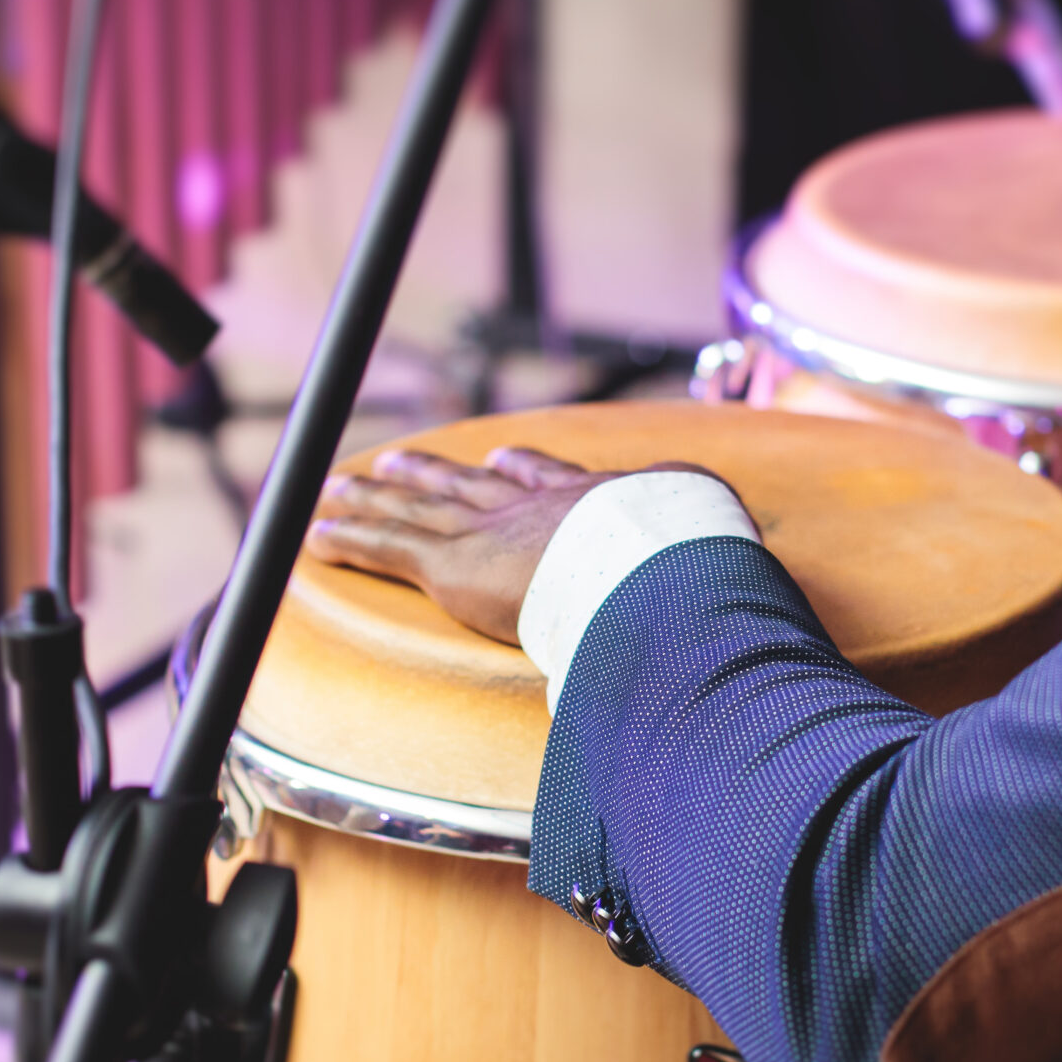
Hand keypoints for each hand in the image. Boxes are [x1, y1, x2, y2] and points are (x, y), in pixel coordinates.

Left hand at [310, 448, 739, 645]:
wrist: (659, 563)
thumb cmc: (695, 571)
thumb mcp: (714, 558)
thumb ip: (710, 570)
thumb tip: (745, 602)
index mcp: (596, 505)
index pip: (548, 482)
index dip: (522, 470)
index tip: (503, 459)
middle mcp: (535, 508)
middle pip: (470, 484)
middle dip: (434, 474)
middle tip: (402, 461)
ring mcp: (493, 532)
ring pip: (417, 509)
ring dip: (375, 498)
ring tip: (341, 487)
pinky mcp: (455, 565)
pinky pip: (388, 547)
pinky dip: (350, 540)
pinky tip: (316, 534)